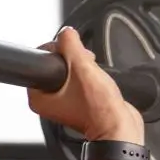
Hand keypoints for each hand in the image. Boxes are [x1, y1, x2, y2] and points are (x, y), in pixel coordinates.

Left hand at [27, 27, 144, 141]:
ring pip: (69, 71)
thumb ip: (71, 45)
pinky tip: (98, 79)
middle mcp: (48, 102)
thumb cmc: (100, 110)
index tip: (68, 49)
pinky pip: (80, 80)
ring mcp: (64, 103)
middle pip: (55, 65)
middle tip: (84, 61)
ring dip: (82, 65)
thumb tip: (66, 32)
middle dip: (72, 58)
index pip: (38, 61)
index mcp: (39, 98)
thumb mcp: (82, 67)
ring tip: (93, 71)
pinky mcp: (79, 102)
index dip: (55, 50)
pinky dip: (89, 75)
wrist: (120, 127)